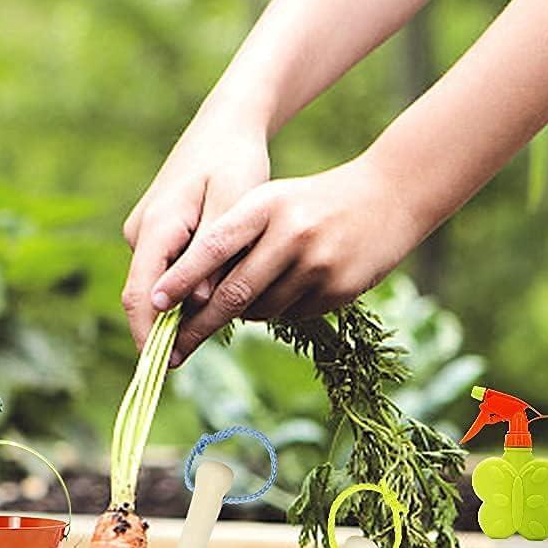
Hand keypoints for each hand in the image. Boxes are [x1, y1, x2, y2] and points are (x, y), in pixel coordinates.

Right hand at [120, 110, 269, 351]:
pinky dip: (184, 290)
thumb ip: (213, 255)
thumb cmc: (236, 160)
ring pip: (156, 286)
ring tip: (209, 330)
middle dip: (161, 331)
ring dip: (177, 310)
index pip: (140, 294)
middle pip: (143, 296)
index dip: (148, 335)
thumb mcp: (234, 204)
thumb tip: (198, 303)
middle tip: (185, 361)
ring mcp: (144, 234)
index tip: (163, 367)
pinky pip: (165, 272)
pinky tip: (212, 298)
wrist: (226, 124)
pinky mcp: (156, 235)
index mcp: (157, 226)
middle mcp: (140, 233)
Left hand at [149, 153, 425, 364]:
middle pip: (233, 294)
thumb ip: (231, 240)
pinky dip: (280, 310)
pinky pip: (291, 316)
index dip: (183, 278)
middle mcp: (291, 233)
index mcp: (265, 205)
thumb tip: (188, 298)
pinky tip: (297, 284)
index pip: (214, 246)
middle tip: (170, 351)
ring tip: (261, 286)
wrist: (392, 196)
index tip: (155, 304)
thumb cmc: (311, 203)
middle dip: (198, 326)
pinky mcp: (339, 289)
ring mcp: (318, 263)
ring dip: (245, 313)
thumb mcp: (270, 202)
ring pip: (260, 311)